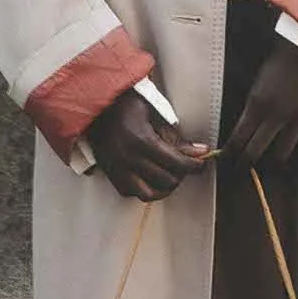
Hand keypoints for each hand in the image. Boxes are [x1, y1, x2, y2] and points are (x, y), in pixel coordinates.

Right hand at [86, 90, 210, 200]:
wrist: (96, 106)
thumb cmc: (125, 104)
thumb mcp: (154, 113)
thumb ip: (175, 137)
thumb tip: (197, 151)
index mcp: (142, 141)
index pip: (177, 163)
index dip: (194, 165)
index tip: (201, 163)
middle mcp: (129, 158)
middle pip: (166, 180)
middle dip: (181, 174)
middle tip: (186, 165)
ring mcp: (117, 168)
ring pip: (149, 193)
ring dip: (164, 187)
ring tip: (170, 175)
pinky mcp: (110, 173)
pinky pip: (130, 192)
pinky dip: (144, 189)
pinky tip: (150, 178)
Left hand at [223, 36, 297, 169]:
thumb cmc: (285, 58)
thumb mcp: (260, 80)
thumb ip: (254, 104)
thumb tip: (246, 125)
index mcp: (257, 103)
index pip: (238, 138)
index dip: (231, 153)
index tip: (227, 160)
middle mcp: (276, 116)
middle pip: (256, 151)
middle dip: (246, 163)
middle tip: (242, 169)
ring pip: (281, 154)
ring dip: (272, 163)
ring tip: (269, 168)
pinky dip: (297, 154)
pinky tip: (293, 159)